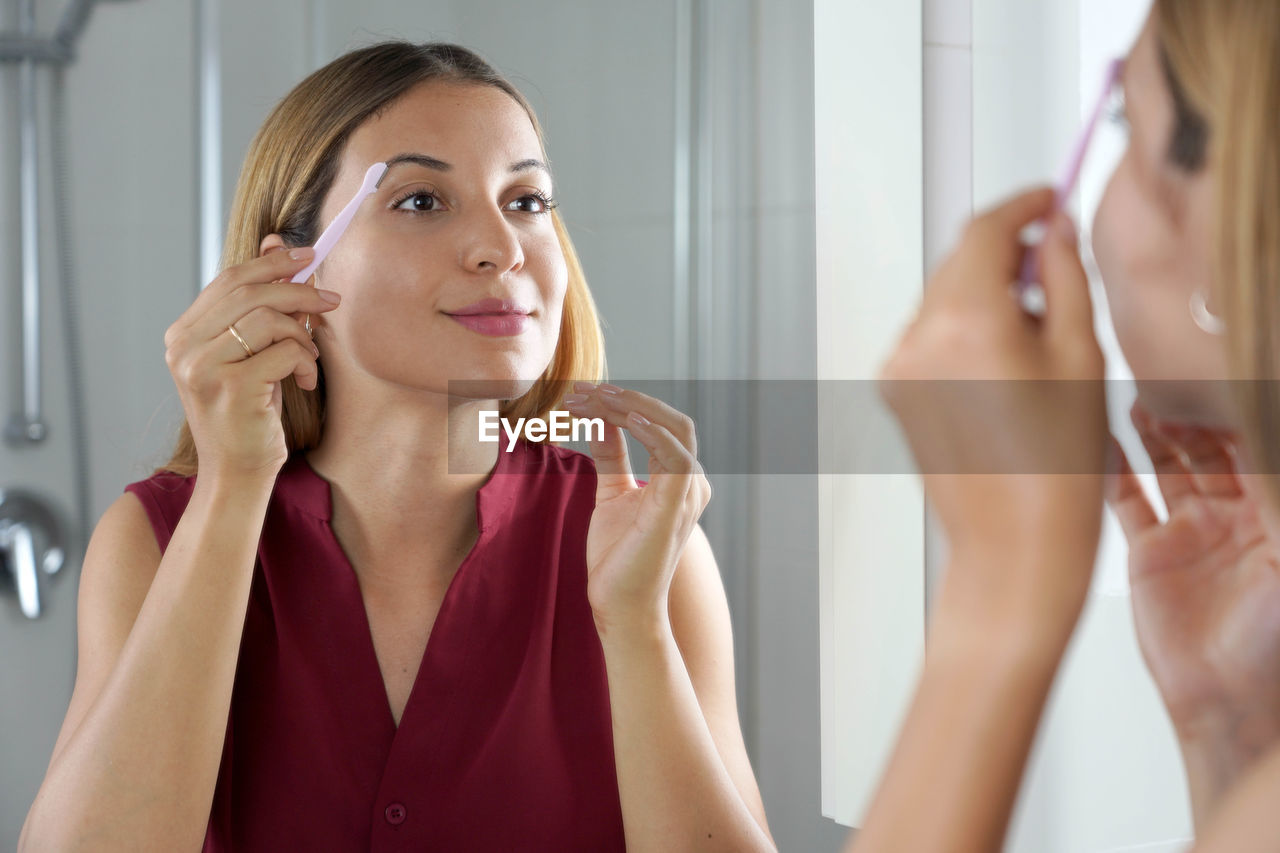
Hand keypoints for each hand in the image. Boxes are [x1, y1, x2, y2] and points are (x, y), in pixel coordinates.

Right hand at [163, 243, 339, 481]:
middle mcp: (184, 347)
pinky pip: (285, 351)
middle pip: (251, 293)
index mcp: (183, 334)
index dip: (271, 262)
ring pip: (270, 319)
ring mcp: (203, 367)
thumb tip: (276, 243)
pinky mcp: (231, 388)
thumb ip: (257, 306)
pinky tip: (306, 381)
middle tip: (332, 300)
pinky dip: (306, 362)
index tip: (308, 256)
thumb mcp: (250, 355)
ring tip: (311, 358)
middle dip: (300, 291)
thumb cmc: (248, 413)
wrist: (236, 472)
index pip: (229, 280)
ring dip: (304, 335)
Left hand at [561, 383, 710, 634]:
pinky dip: (652, 432)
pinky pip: (675, 457)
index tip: (582, 395)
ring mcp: (688, 494)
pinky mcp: (675, 508)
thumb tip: (599, 419)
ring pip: (673, 429)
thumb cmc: (618, 555)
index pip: (660, 424)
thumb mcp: (610, 494)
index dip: (624, 403)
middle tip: (582, 390)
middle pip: (671, 419)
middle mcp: (691, 482)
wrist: (619, 604)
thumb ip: (612, 456)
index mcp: (679, 478)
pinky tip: (622, 420)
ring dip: (631, 408)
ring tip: (592, 399)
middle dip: (627, 399)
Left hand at [879, 188, 1107, 635]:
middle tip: (1053, 270)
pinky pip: (928, 335)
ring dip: (983, 295)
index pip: (983, 230)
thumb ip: (1065, 278)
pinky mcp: (892, 389)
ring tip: (1033, 342)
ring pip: (942, 298)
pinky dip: (961, 331)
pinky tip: (1001, 370)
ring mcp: (896, 367)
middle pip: (957, 261)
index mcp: (964, 323)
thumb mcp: (1079, 357)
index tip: (1048, 199)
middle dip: (1004, 255)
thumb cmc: (1050, 467)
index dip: (1021, 205)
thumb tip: (1054, 230)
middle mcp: (917, 339)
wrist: (1012, 544)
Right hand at [1111, 406, 1279, 763]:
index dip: (1236, 412)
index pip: (1255, 446)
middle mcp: (1235, 515)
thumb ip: (1273, 501)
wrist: (1226, 701)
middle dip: (1192, 413)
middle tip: (1169, 380)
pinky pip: (1128, 501)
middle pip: (1210, 448)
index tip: (1216, 379)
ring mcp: (1191, 531)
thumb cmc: (1271, 646)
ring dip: (1154, 433)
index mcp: (1274, 512)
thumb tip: (1262, 439)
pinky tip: (1101, 443)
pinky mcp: (1151, 552)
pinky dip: (1111, 471)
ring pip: (1170, 466)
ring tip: (1136, 399)